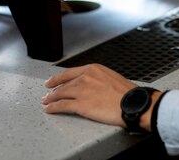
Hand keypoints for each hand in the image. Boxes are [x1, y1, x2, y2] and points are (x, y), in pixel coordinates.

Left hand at [42, 63, 162, 131]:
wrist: (132, 103)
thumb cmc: (127, 93)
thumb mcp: (111, 77)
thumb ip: (99, 79)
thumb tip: (94, 85)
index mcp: (93, 69)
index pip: (70, 72)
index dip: (59, 77)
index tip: (53, 80)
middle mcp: (85, 77)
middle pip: (64, 83)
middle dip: (53, 89)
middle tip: (47, 92)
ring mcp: (81, 90)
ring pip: (61, 94)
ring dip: (51, 98)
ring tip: (46, 102)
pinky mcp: (81, 104)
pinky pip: (62, 105)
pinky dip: (53, 107)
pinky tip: (49, 109)